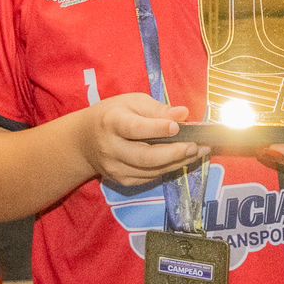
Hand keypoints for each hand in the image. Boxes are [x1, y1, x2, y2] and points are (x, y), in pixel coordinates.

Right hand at [79, 94, 200, 187]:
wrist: (84, 141)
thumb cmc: (113, 115)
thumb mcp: (132, 102)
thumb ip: (158, 109)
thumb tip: (183, 114)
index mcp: (112, 122)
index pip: (135, 128)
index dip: (157, 129)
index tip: (177, 127)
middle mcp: (111, 148)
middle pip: (145, 156)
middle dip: (174, 153)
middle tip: (196, 146)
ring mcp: (115, 168)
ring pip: (151, 170)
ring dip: (178, 162)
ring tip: (199, 152)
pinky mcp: (121, 180)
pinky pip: (150, 177)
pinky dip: (169, 169)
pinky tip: (183, 159)